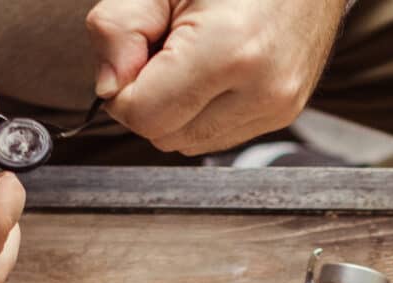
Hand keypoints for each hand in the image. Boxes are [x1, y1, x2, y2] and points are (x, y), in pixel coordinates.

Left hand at [86, 0, 346, 155]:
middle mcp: (262, 90)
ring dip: (175, 108)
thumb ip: (118, 28)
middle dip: (148, 99)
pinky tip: (213, 70)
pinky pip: (218, 135)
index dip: (122, 89)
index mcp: (230, 52)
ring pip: (188, 143)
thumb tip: (108, 88)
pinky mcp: (284, 113)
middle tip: (163, 47)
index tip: (134, 52)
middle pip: (164, 136)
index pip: (143, 116)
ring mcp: (278, 108)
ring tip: (192, 56)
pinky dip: (202, 110)